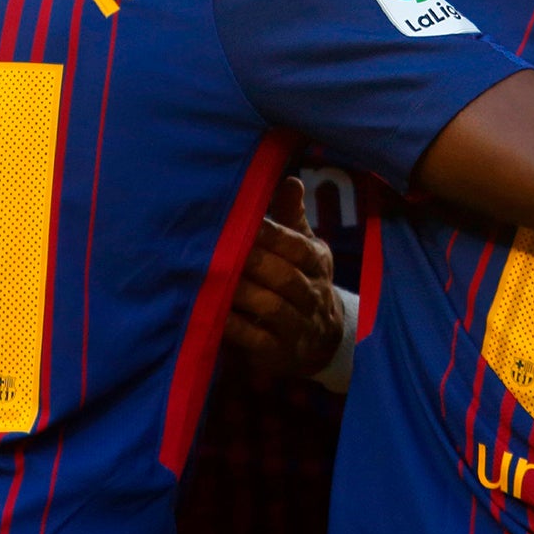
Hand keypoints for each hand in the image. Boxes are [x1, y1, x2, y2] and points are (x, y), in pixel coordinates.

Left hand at [221, 178, 346, 380]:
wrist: (320, 342)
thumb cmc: (302, 281)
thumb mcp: (304, 250)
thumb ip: (292, 217)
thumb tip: (291, 180)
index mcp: (318, 263)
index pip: (298, 246)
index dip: (272, 234)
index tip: (244, 221)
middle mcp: (312, 294)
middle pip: (284, 275)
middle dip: (253, 261)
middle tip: (221, 247)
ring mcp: (297, 326)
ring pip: (271, 306)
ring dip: (242, 292)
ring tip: (214, 278)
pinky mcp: (278, 353)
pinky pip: (256, 339)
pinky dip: (235, 327)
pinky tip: (213, 314)